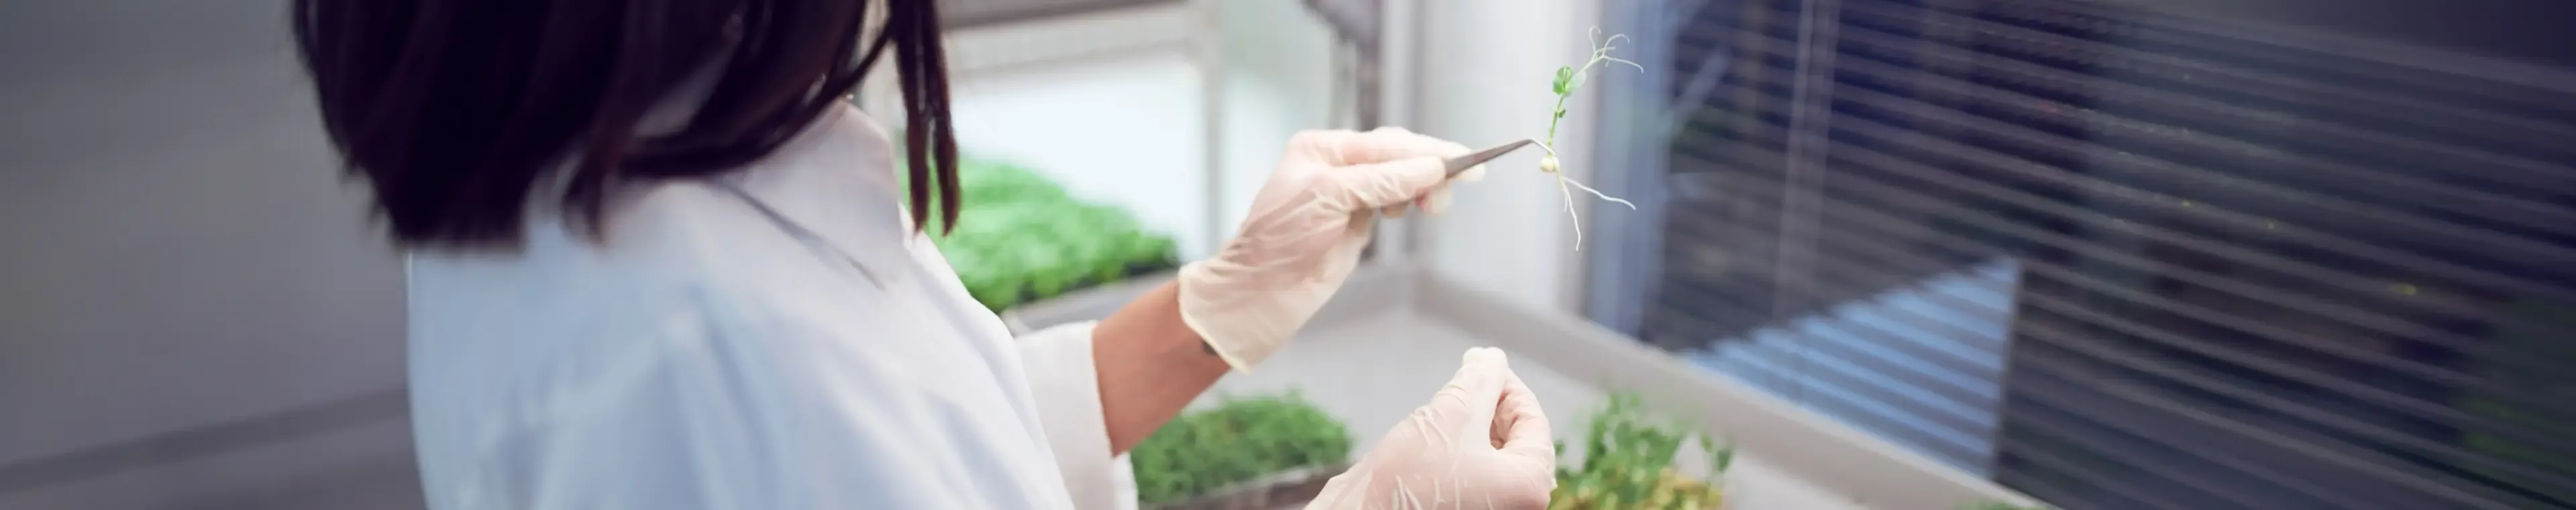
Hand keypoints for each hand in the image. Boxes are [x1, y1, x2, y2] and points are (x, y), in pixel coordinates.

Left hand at [1176, 127, 1486, 370]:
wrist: (1260, 291)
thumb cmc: (1280, 239)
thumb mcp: (1329, 198)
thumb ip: (1381, 180)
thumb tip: (1431, 167)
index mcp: (1323, 148)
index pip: (1386, 143)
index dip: (1426, 151)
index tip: (1463, 161)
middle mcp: (1337, 165)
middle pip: (1398, 156)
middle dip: (1430, 169)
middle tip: (1462, 183)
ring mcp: (1349, 194)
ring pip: (1401, 179)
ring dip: (1423, 188)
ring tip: (1433, 207)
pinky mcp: (1357, 222)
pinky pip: (1394, 201)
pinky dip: (1410, 202)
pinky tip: (1414, 209)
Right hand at [1307, 347, 1556, 509]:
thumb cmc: (1410, 478)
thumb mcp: (1453, 411)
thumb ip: (1482, 378)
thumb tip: (1492, 359)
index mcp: (1529, 484)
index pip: (1533, 421)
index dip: (1507, 385)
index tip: (1481, 366)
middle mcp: (1517, 504)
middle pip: (1515, 440)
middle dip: (1489, 406)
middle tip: (1463, 385)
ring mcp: (1489, 509)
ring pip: (1492, 456)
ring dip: (1472, 427)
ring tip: (1443, 414)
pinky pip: (1474, 476)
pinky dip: (1459, 452)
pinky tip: (1432, 442)